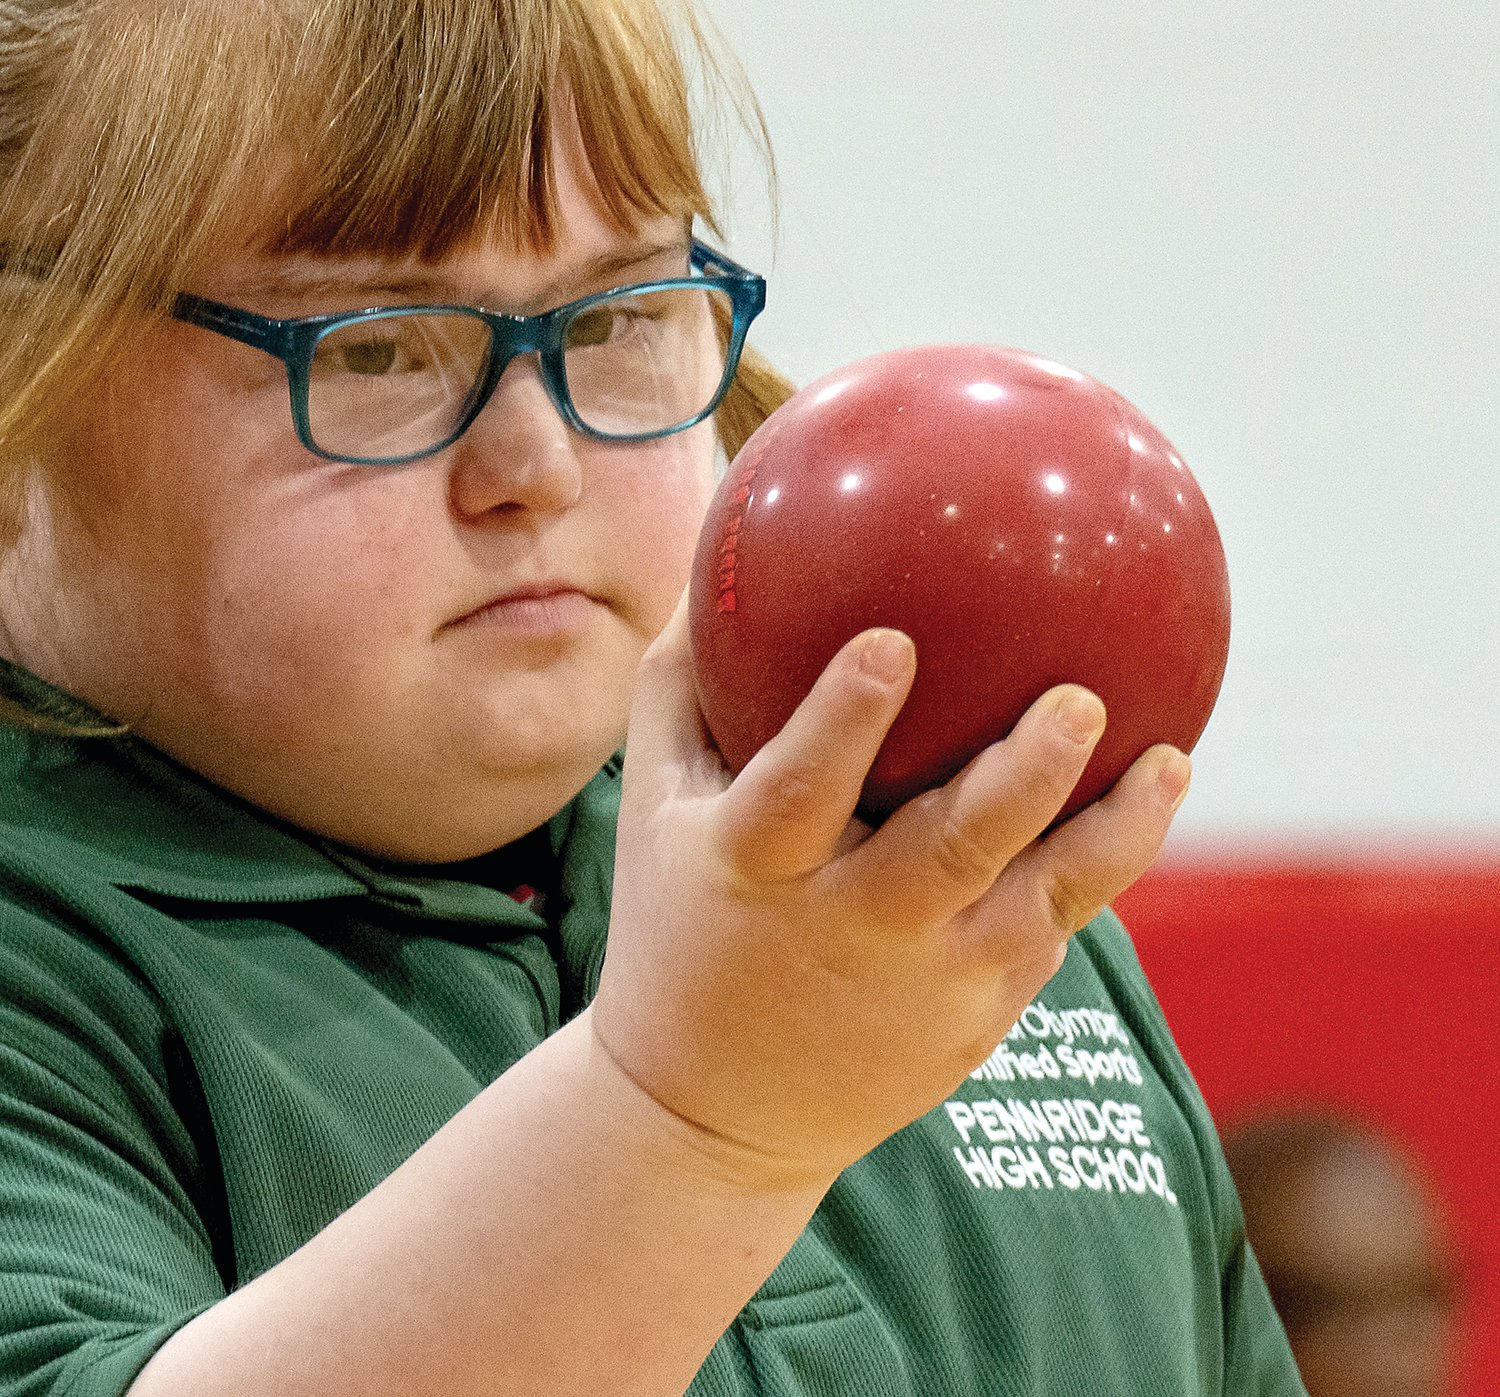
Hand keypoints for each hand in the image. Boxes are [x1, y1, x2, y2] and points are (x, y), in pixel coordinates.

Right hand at [589, 596, 1188, 1188]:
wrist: (712, 1112)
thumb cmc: (679, 925)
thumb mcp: (652, 810)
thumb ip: (681, 691)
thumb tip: (715, 562)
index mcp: (756, 870)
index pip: (799, 789)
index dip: (843, 719)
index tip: (892, 643)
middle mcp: (850, 928)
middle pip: (952, 848)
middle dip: (1024, 774)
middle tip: (1080, 699)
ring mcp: (926, 985)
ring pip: (1038, 901)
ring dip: (1112, 831)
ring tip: (1170, 761)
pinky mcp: (977, 1022)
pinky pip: (1048, 934)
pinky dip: (1095, 871)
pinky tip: (1135, 807)